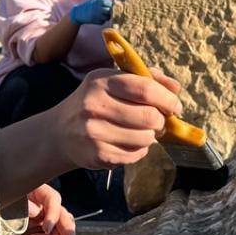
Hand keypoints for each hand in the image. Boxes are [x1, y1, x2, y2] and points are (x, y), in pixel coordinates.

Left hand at [5, 184, 76, 234]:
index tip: (46, 228)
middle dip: (67, 229)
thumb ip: (21, 204)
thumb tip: (35, 211)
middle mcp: (42, 203)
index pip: (53, 199)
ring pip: (57, 227)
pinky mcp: (36, 228)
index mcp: (37, 190)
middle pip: (62, 213)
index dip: (53, 214)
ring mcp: (41, 216)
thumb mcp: (7, 196)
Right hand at [44, 68, 181, 170]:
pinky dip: (138, 150)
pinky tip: (127, 143)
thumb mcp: (113, 82)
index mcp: (102, 81)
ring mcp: (95, 132)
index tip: (174, 106)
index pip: (145, 89)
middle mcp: (95, 105)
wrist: (60, 133)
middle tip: (157, 121)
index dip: (167, 99)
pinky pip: (135, 155)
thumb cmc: (95, 103)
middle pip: (149, 116)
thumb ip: (146, 80)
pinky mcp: (98, 154)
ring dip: (150, 137)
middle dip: (160, 121)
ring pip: (146, 138)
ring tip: (139, 132)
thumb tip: (175, 87)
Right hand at [70, 0, 112, 25]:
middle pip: (110, 11)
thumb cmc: (89, 5)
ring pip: (107, 17)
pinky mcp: (95, 21)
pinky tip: (97, 18)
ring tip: (102, 15)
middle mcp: (98, 7)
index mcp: (98, 1)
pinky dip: (102, 20)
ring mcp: (96, 14)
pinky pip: (103, 21)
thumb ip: (104, 0)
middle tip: (107, 12)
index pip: (110, 4)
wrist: (78, 13)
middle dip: (109, 12)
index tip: (109, 7)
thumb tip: (115, 4)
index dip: (111, 6)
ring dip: (106, 17)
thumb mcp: (95, 0)